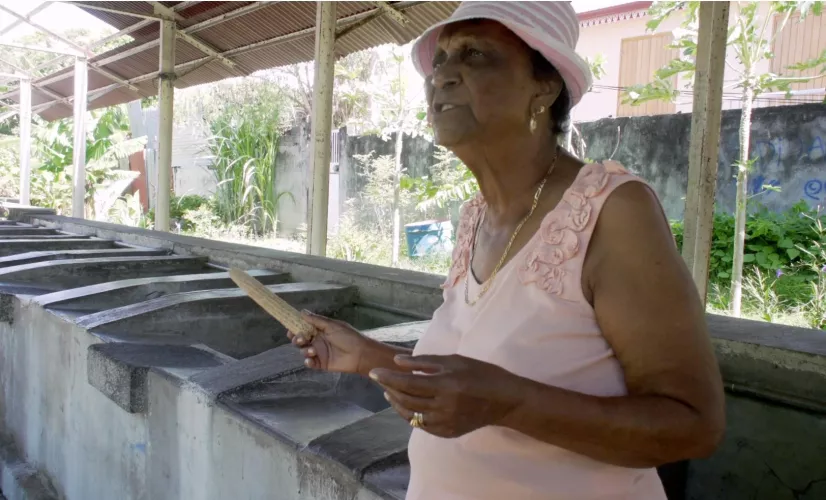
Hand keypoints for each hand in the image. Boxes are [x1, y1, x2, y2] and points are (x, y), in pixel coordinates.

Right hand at [288, 311, 371, 373]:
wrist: (360, 354)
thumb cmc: (348, 337)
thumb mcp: (332, 326)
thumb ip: (316, 320)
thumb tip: (302, 312)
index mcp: (320, 330)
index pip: (304, 328)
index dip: (295, 328)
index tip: (290, 329)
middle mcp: (317, 341)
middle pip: (301, 340)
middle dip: (297, 339)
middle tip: (300, 339)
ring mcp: (319, 353)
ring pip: (303, 351)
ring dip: (305, 350)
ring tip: (312, 350)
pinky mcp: (321, 364)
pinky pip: (310, 363)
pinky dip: (308, 362)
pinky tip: (310, 360)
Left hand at [370, 354, 521, 437]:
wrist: (504, 400)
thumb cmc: (481, 373)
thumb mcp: (454, 360)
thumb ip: (424, 362)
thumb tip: (397, 362)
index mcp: (445, 386)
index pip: (407, 383)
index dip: (388, 377)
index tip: (373, 372)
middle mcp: (443, 407)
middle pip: (406, 400)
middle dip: (389, 389)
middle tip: (381, 379)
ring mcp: (445, 423)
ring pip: (411, 415)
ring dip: (396, 403)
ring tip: (389, 392)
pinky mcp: (447, 432)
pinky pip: (422, 426)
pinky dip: (410, 415)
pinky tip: (406, 405)